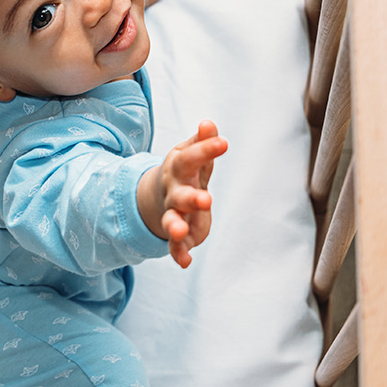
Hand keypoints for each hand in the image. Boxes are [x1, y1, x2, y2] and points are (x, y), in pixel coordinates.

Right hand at [137, 120, 227, 267]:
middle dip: (190, 198)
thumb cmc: (185, 170)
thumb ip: (202, 142)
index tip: (223, 142)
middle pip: (179, 195)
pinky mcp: (180, 235)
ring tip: (179, 232)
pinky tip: (185, 263)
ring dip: (175, 226)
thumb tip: (208, 123)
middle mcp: (174, 192)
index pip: (190, 158)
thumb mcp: (192, 153)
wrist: (163, 193)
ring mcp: (174, 214)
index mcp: (179, 169)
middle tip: (206, 199)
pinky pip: (175, 246)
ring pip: (171, 221)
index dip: (205, 150)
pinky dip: (178, 254)